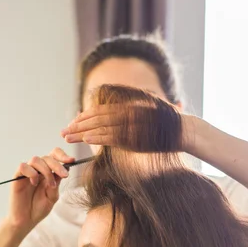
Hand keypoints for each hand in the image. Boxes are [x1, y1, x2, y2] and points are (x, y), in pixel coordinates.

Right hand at [6, 147, 73, 235]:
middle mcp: (37, 170)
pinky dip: (31, 173)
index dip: (62, 155)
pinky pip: (23, 166)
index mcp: (47, 172)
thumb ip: (57, 183)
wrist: (26, 221)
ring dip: (46, 170)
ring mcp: (27, 173)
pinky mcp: (17, 177)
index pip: (54, 156)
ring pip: (36, 159)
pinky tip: (34, 183)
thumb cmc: (39, 209)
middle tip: (64, 175)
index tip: (72, 160)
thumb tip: (64, 170)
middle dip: (58, 165)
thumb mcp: (53, 196)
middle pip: (47, 157)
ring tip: (50, 185)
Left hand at [61, 101, 182, 153]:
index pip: (101, 110)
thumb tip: (118, 106)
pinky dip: (97, 138)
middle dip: (78, 125)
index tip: (74, 122)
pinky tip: (85, 141)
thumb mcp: (148, 107)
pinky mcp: (134, 138)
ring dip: (82, 133)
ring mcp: (130, 125)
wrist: (183, 131)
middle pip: (96, 118)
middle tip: (64, 131)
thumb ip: (133, 106)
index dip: (86, 116)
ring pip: (100, 128)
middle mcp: (127, 113)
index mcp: (128, 106)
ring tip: (67, 137)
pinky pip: (112, 138)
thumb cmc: (167, 121)